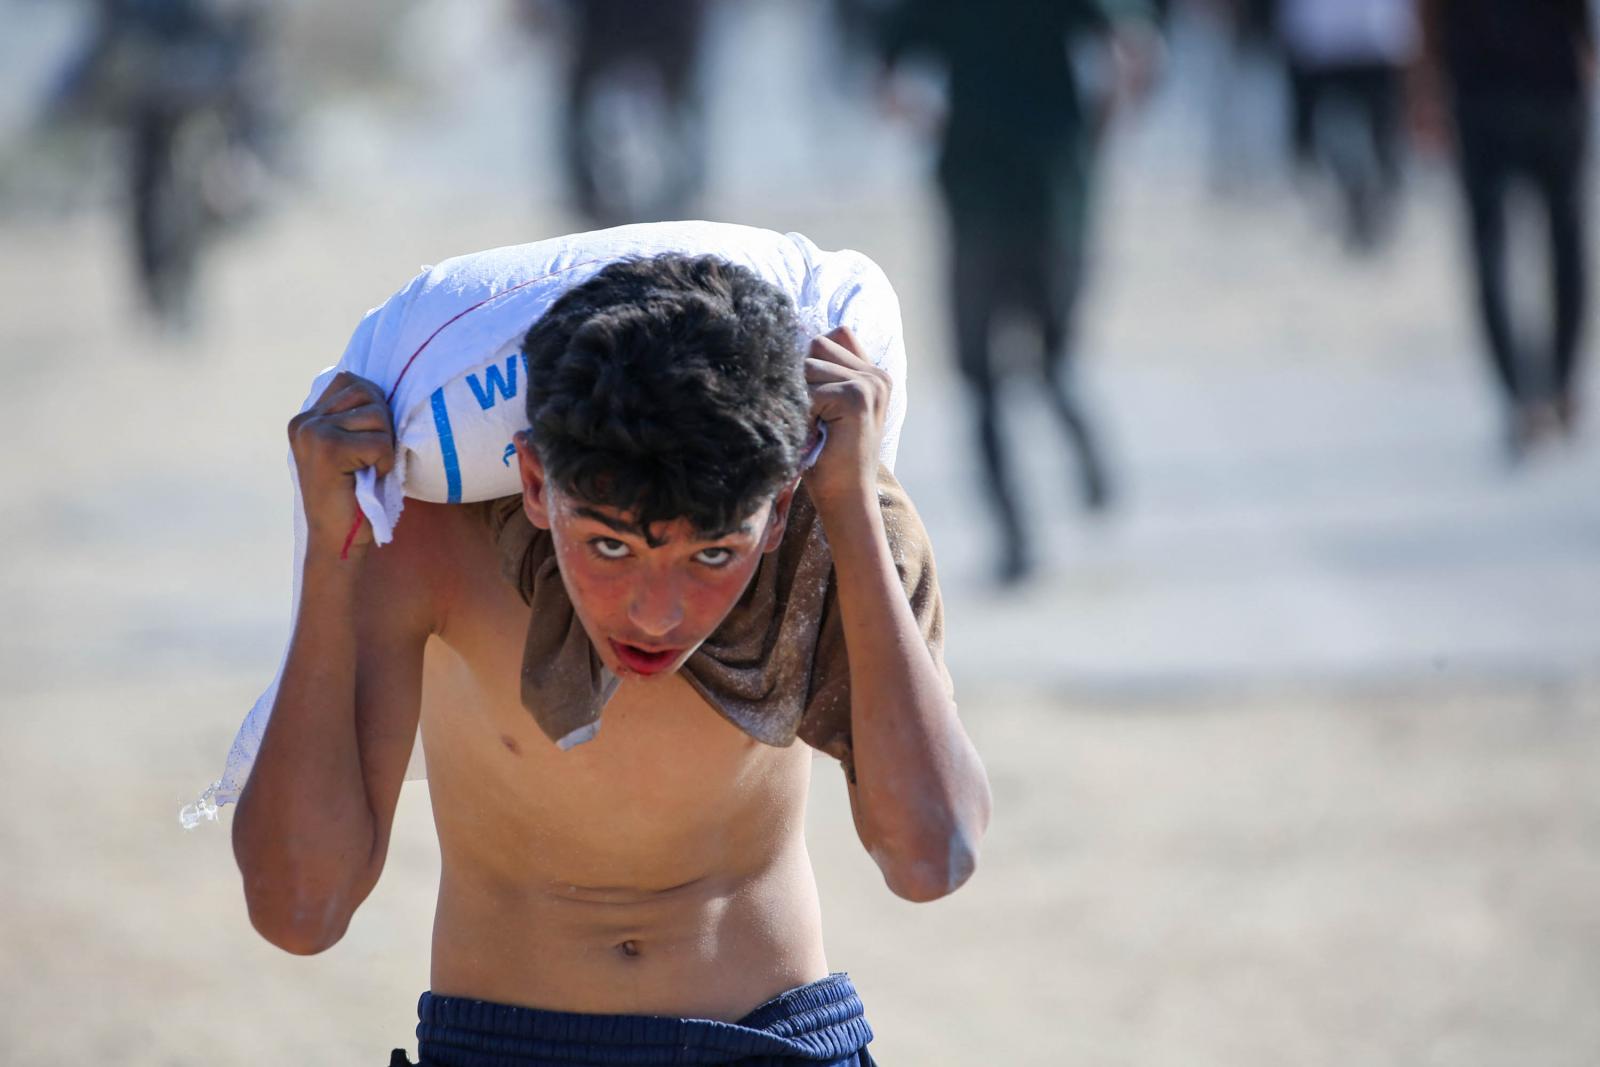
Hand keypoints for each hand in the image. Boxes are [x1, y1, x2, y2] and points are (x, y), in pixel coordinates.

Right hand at [288, 372, 395, 556]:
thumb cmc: (355, 496)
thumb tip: (380, 387)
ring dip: (384, 446)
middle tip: (371, 458)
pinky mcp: (327, 449)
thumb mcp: (351, 448)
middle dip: (382, 425)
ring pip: (376, 415)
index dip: (373, 407)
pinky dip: (384, 463)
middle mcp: (304, 421)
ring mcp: (312, 433)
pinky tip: (369, 479)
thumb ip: (355, 416)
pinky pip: (379, 442)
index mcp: (307, 418)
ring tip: (367, 469)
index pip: (351, 381)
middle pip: (366, 392)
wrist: (338, 540)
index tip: (367, 443)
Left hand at [802, 327, 891, 508]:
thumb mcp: (828, 410)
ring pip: (808, 365)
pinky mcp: (856, 397)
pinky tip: (809, 434)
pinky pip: (808, 389)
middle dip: (801, 376)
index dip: (812, 359)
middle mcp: (876, 375)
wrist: (847, 500)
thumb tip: (784, 343)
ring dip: (798, 396)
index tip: (808, 395)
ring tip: (808, 426)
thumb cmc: (829, 459)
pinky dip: (800, 412)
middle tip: (806, 416)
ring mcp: (869, 384)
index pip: (832, 336)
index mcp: (873, 374)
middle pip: (816, 345)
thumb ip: (823, 375)